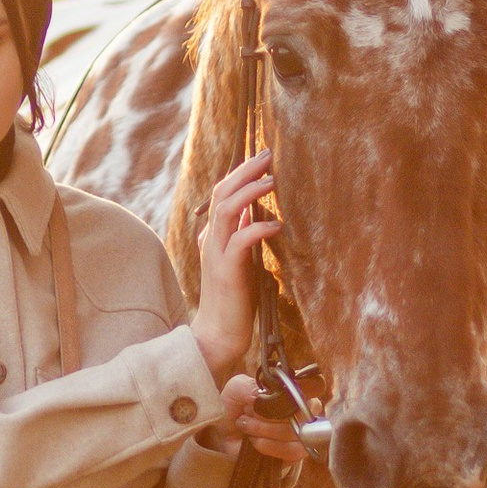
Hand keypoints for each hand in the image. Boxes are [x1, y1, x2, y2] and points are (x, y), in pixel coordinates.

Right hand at [192, 149, 279, 388]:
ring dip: (250, 192)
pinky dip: (257, 229)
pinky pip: (239, 242)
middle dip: (245, 171)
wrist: (220, 334)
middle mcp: (211, 239)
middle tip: (268, 153)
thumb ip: (244, 235)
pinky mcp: (225, 271)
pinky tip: (276, 224)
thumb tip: (256, 212)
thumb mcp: (242, 260)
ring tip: (272, 180)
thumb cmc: (236, 299)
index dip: (241, 173)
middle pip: (222, 193)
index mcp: (214, 235)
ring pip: (226, 211)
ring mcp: (215, 254)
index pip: (223, 193)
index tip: (263, 157)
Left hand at [213, 371, 304, 469]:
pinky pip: (293, 451)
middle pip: (305, 412)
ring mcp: (301, 434)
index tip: (282, 393)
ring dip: (266, 430)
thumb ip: (249, 386)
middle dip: (271, 414)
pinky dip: (270, 446)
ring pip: (298, 432)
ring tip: (247, 427)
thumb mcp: (235, 390)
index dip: (305, 388)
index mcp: (293, 390)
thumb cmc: (233, 408)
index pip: (315, 385)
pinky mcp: (295, 454)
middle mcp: (302, 410)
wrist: (222, 437)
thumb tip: (266, 396)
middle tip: (247, 412)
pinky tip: (254, 441)